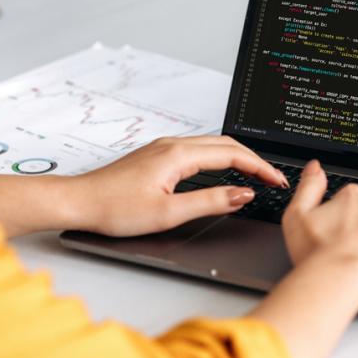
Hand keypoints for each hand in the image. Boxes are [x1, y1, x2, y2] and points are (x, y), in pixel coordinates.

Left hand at [70, 136, 288, 236]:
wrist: (80, 202)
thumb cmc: (115, 209)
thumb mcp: (169, 213)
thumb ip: (210, 201)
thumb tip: (242, 194)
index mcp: (178, 154)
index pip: (232, 154)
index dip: (260, 167)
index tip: (277, 180)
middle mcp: (172, 144)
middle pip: (225, 144)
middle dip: (254, 159)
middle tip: (274, 178)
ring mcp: (163, 147)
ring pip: (211, 144)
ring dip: (237, 157)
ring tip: (255, 175)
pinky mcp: (156, 155)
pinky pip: (197, 149)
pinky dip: (219, 158)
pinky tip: (222, 171)